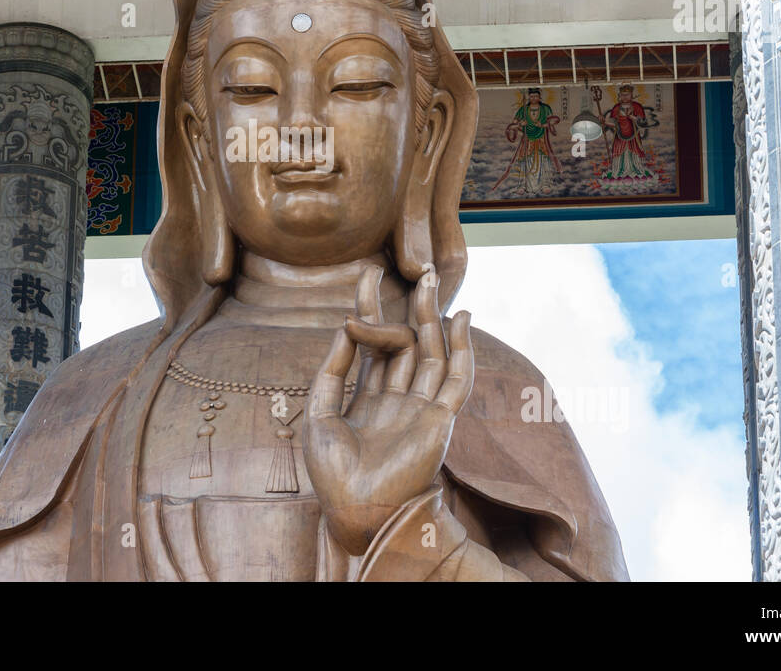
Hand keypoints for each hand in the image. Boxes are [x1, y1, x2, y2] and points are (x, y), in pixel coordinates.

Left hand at [303, 264, 474, 555]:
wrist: (356, 510)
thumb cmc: (333, 472)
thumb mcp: (319, 411)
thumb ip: (332, 369)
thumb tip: (346, 325)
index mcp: (368, 398)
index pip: (373, 342)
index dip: (372, 307)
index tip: (369, 273)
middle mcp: (397, 398)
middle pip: (406, 342)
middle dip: (410, 305)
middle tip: (416, 269)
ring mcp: (420, 408)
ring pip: (430, 353)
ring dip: (431, 318)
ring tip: (429, 282)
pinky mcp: (439, 420)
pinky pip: (455, 379)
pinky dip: (461, 349)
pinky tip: (459, 321)